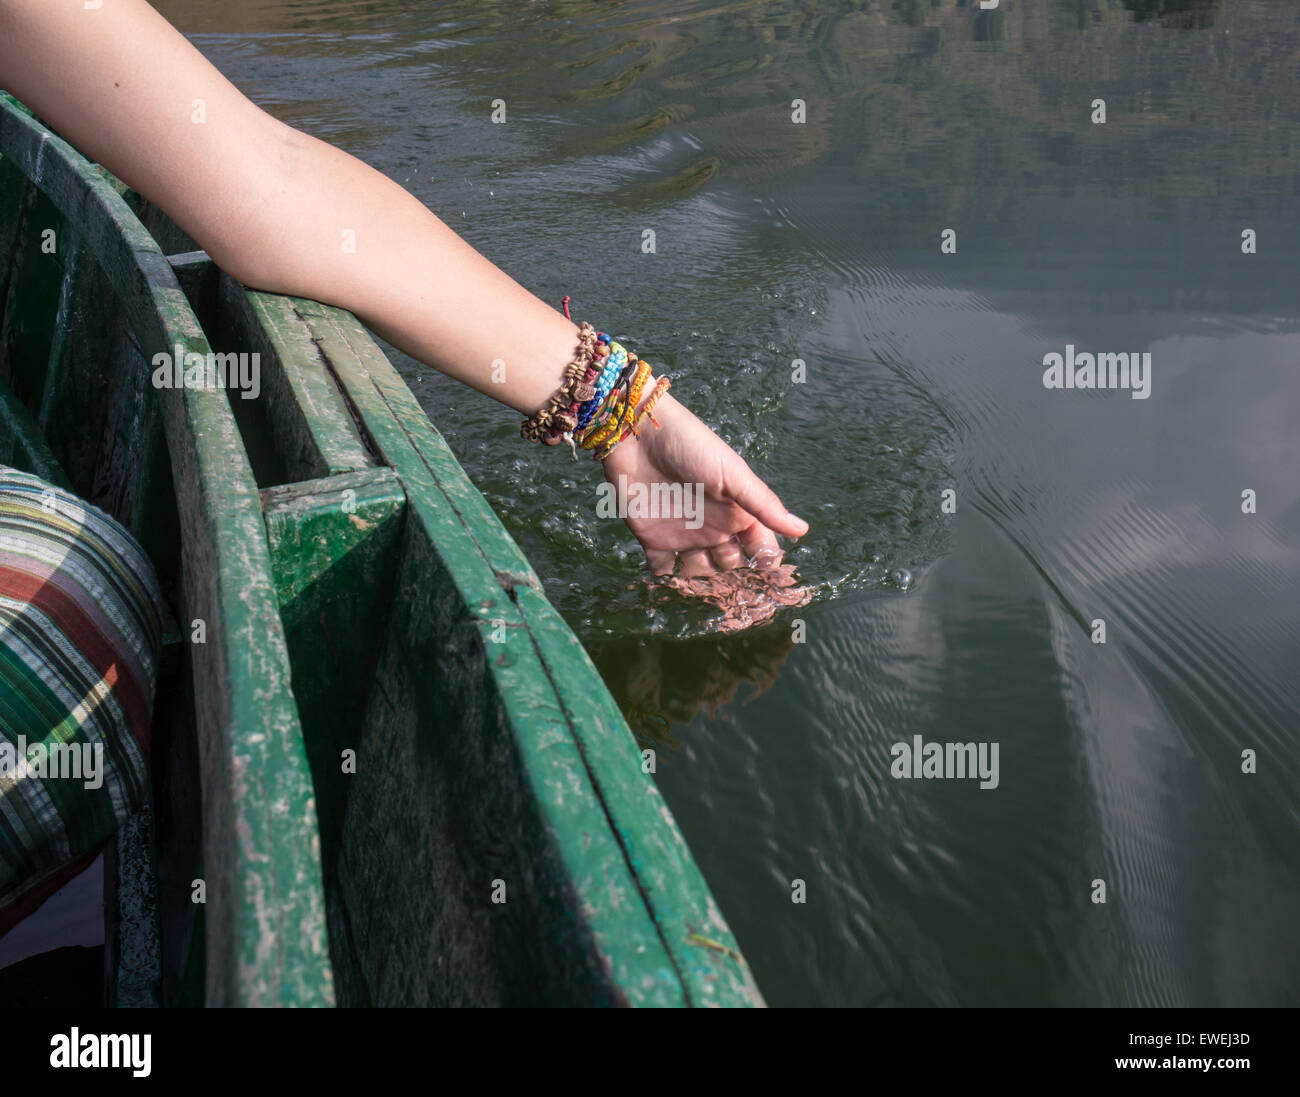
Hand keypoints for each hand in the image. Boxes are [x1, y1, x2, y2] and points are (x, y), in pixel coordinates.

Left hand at [600, 390, 808, 575]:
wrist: (638, 434)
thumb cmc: (691, 446)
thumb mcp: (733, 475)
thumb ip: (764, 505)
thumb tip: (803, 530)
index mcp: (738, 513)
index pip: (760, 547)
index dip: (765, 562)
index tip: (764, 573)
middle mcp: (714, 527)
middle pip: (730, 564)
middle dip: (731, 577)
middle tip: (725, 577)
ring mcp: (684, 534)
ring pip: (698, 572)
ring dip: (698, 579)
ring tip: (696, 576)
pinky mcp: (653, 538)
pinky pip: (662, 568)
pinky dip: (665, 577)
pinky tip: (668, 573)